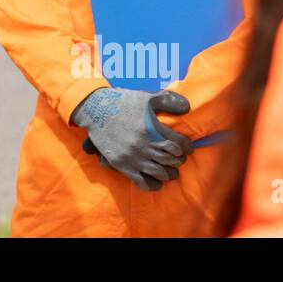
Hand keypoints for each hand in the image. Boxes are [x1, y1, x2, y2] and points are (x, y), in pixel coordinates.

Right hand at [71, 88, 193, 190]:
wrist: (95, 110)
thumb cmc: (122, 101)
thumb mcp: (146, 97)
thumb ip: (168, 100)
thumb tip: (187, 107)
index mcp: (152, 129)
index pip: (178, 145)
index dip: (186, 147)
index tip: (187, 149)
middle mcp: (144, 145)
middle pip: (170, 160)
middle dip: (178, 161)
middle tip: (179, 159)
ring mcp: (133, 157)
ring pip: (159, 173)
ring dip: (169, 173)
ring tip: (171, 171)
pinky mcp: (122, 165)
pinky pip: (141, 181)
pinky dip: (152, 184)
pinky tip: (157, 183)